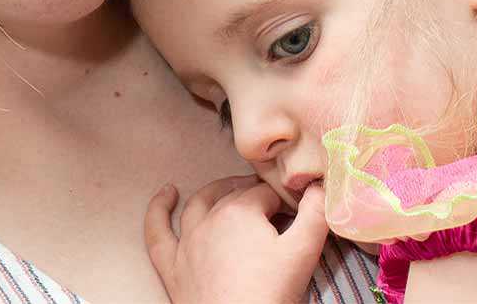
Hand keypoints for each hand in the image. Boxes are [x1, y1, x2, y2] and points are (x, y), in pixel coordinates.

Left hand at [143, 175, 328, 303]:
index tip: (296, 214)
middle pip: (235, 194)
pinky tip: (166, 194)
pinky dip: (158, 209)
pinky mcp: (171, 265)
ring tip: (231, 188)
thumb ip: (316, 212)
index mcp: (240, 211)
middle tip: (273, 205)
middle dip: (254, 193)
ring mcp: (186, 242)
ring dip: (215, 191)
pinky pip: (157, 231)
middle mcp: (209, 219)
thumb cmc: (268, 294)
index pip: (267, 193)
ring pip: (198, 203)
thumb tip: (319, 184)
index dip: (284, 202)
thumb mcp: (303, 252)